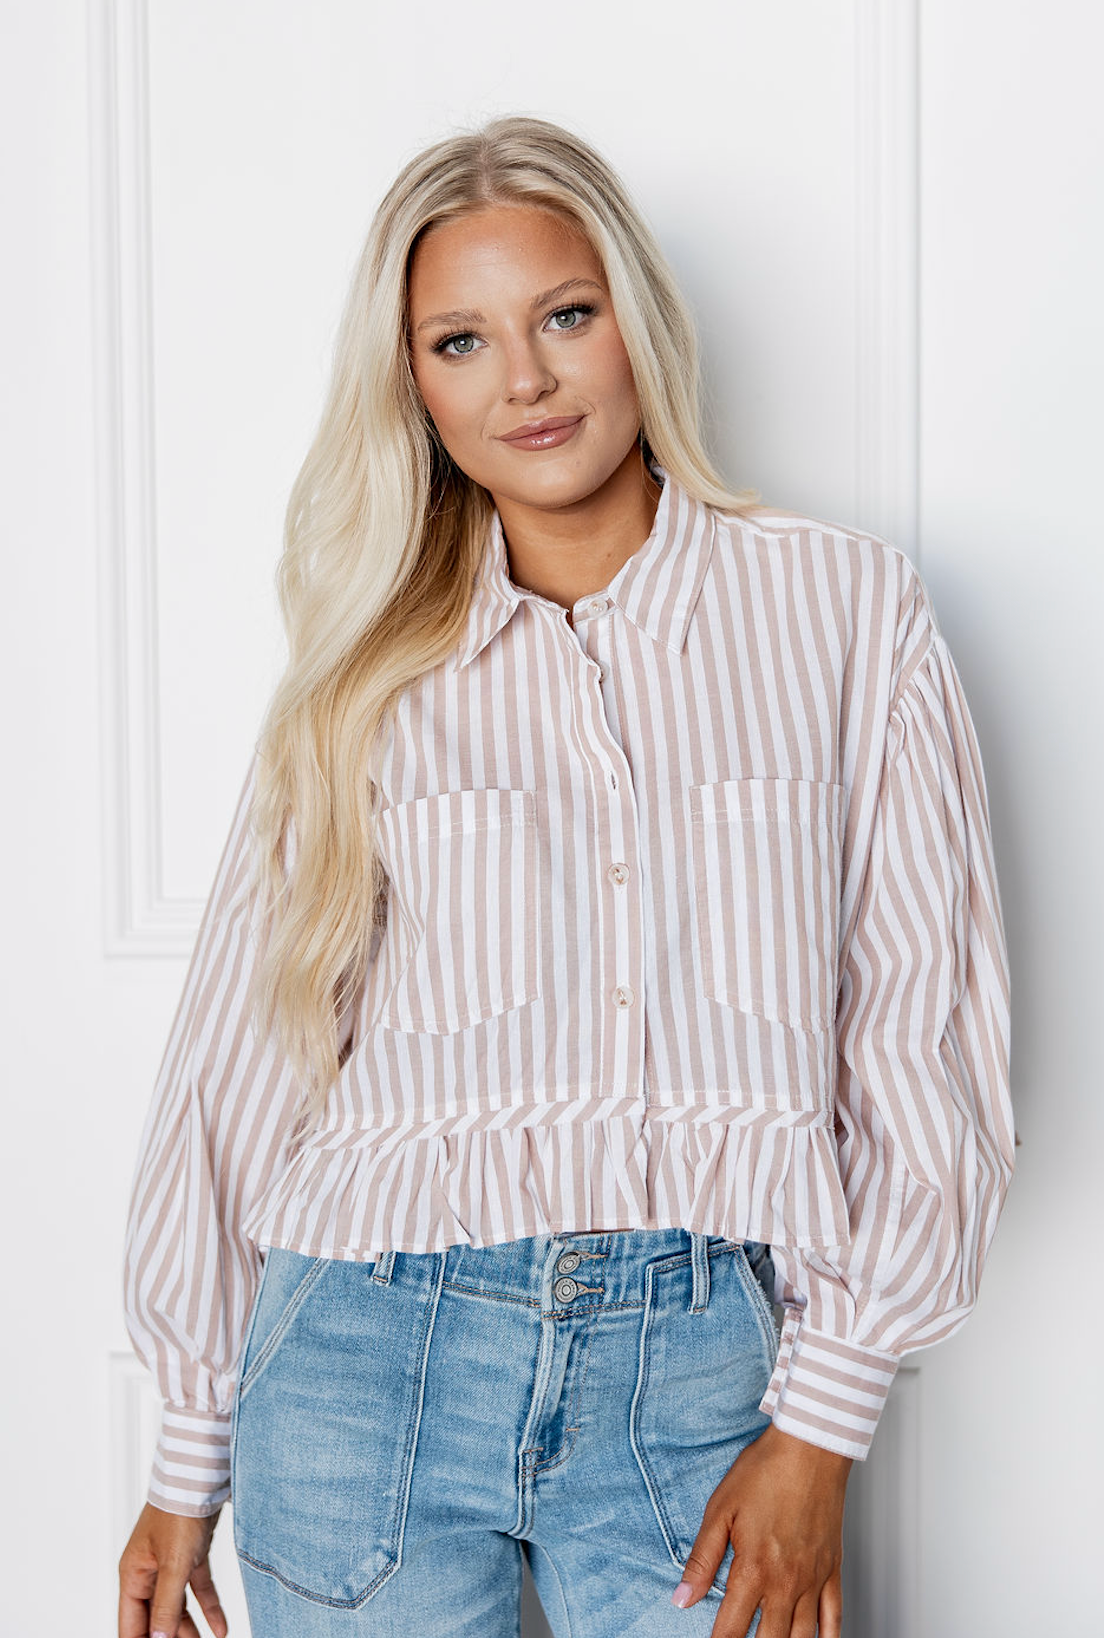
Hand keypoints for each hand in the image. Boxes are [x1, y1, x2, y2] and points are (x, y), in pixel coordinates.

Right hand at [118, 1502, 227, 1637]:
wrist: (202, 1475)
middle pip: (156, 1617)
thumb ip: (167, 1605)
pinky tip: (220, 1628)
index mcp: (134, 1574)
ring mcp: (171, 1563)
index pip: (131, 1624)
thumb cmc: (179, 1509)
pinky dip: (209, 1608)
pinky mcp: (192, 1555)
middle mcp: (149, 1571)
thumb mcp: (173, 1564)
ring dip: (191, 1629)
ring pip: (178, 1606)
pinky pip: (198, 1589)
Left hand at [672, 1422, 850, 1637]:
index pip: (731, 1628)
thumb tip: (681, 1598)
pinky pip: (834, 1618)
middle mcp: (786, 1582)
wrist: (809, 1448)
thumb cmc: (765, 1471)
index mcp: (754, 1569)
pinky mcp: (833, 1570)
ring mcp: (813, 1579)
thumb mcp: (720, 1510)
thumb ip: (701, 1559)